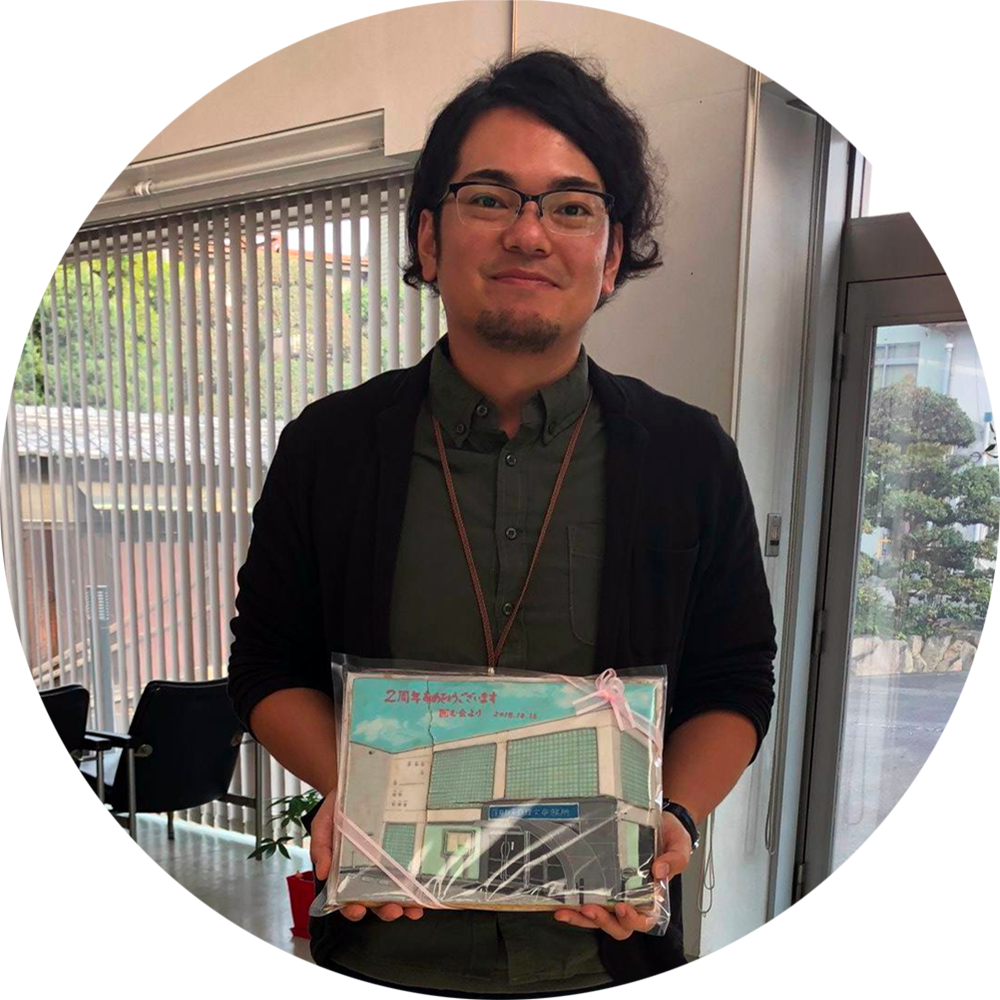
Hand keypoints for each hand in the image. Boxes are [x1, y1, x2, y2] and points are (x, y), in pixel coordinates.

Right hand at [309, 795, 424, 921]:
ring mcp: (388, 863)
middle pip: (377, 901)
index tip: (357, 911)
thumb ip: (320, 848)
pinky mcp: (403, 850)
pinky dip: (420, 882)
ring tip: (414, 906)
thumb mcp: (323, 826)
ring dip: (407, 903)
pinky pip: (413, 869)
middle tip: (393, 909)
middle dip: (386, 910)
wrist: (357, 783)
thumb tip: (322, 872)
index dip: (352, 910)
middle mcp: (369, 873)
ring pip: (398, 891)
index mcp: (346, 873)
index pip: (348, 900)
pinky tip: (427, 886)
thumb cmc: (337, 810)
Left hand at [552, 810, 692, 937]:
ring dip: (582, 918)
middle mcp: (634, 900)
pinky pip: (590, 899)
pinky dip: (575, 905)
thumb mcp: (679, 847)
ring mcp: (616, 893)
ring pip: (600, 917)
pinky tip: (562, 903)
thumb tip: (659, 872)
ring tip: (565, 911)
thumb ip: (674, 860)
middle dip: (602, 921)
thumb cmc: (672, 838)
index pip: (644, 920)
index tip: (621, 907)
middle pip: (618, 925)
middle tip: (589, 908)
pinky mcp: (603, 883)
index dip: (632, 919)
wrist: (662, 821)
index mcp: (654, 898)